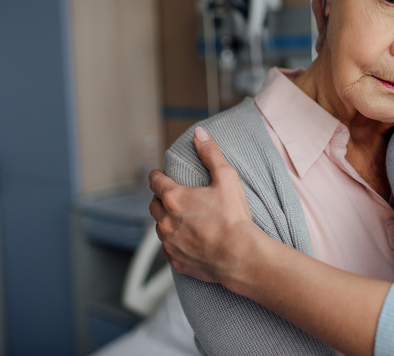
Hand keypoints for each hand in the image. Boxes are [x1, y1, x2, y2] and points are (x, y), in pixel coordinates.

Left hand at [149, 127, 258, 286]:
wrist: (240, 255)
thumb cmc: (233, 217)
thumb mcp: (226, 177)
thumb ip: (210, 153)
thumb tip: (199, 134)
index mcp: (174, 198)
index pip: (155, 181)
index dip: (157, 176)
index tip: (159, 175)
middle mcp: (165, 220)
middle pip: (154, 205)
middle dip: (161, 199)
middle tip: (174, 198)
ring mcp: (169, 242)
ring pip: (160, 228)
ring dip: (167, 221)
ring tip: (183, 219)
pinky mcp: (176, 260)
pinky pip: (169, 249)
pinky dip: (175, 242)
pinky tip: (189, 240)